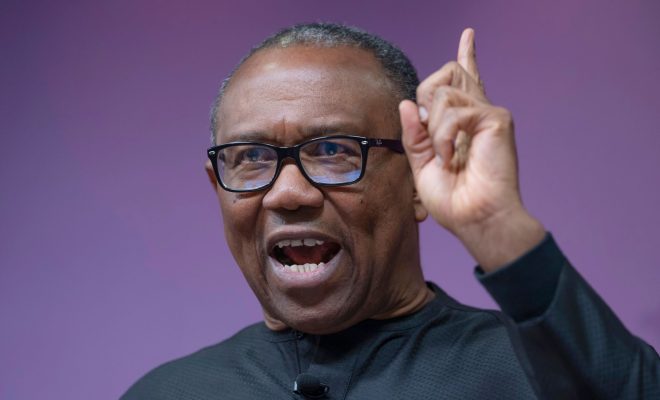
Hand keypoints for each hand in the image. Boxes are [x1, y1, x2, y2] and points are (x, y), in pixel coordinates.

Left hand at [399, 28, 544, 270]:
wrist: (474, 218)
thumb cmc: (453, 199)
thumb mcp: (422, 164)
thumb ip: (414, 134)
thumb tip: (407, 102)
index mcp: (463, 121)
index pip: (464, 79)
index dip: (466, 54)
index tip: (469, 33)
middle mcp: (478, 111)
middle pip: (447, 73)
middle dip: (427, 97)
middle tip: (432, 135)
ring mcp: (488, 113)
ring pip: (442, 93)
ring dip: (434, 130)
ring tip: (446, 157)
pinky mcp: (496, 118)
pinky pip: (453, 112)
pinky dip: (444, 138)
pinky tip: (452, 157)